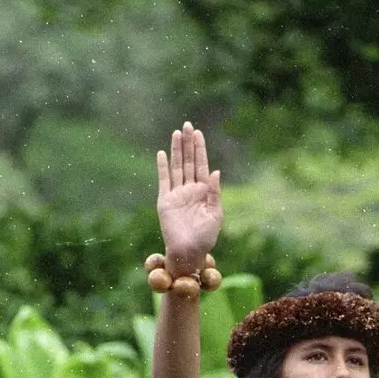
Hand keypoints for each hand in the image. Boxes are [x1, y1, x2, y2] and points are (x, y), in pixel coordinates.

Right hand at [156, 121, 222, 269]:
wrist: (189, 252)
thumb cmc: (205, 237)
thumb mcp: (216, 214)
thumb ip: (215, 193)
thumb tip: (216, 172)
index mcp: (204, 192)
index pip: (202, 165)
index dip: (200, 149)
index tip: (198, 133)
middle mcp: (190, 190)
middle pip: (188, 161)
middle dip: (188, 144)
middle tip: (187, 125)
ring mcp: (177, 194)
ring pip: (177, 167)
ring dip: (176, 150)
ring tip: (176, 133)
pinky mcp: (165, 200)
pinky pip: (164, 180)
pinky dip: (162, 167)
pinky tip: (162, 153)